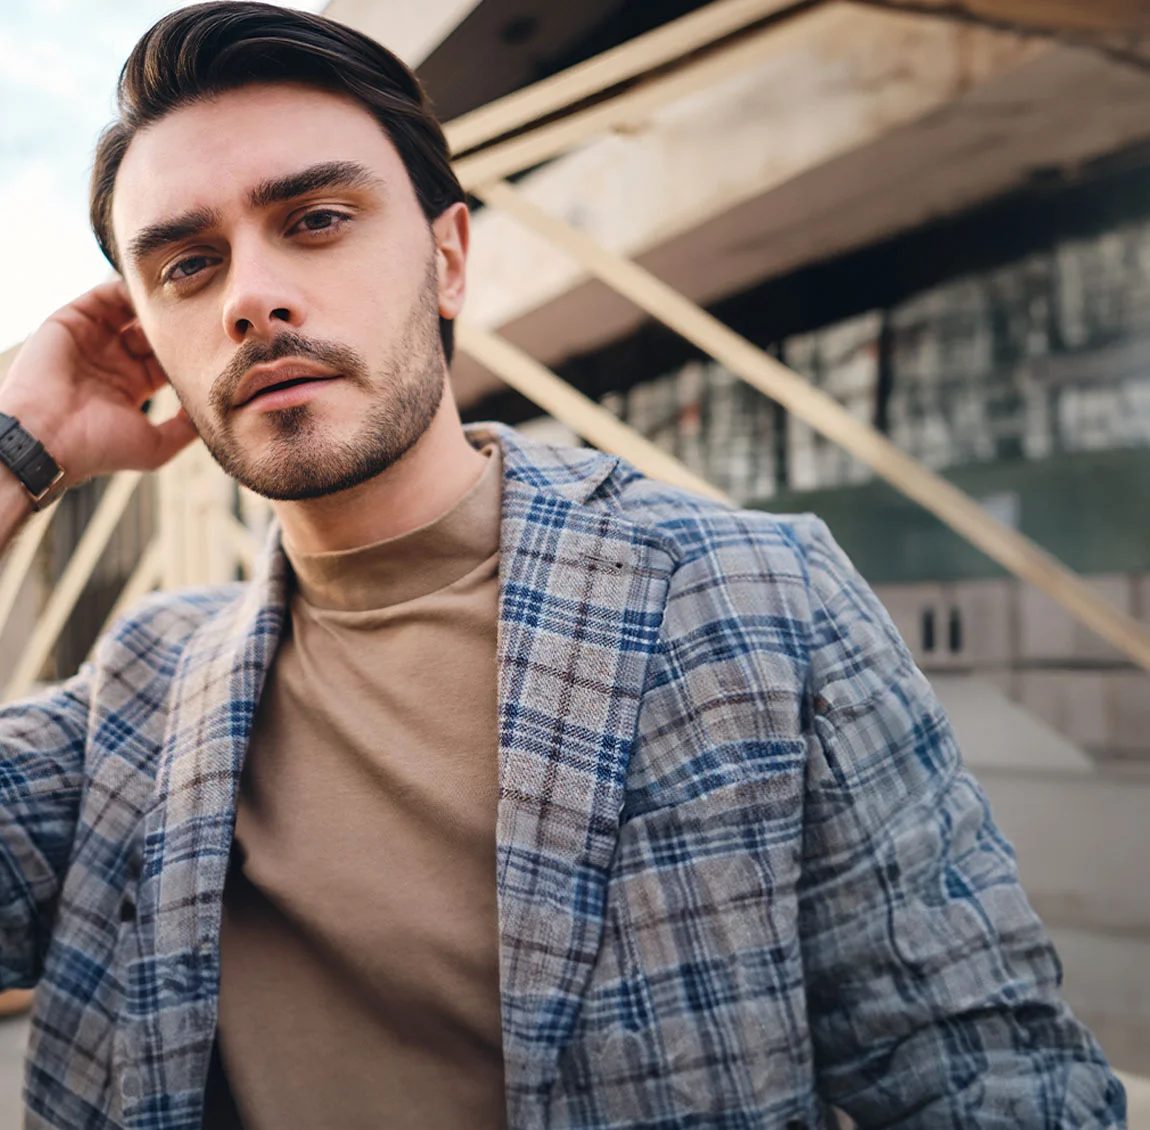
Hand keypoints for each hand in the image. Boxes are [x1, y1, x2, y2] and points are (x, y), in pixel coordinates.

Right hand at [0, 279, 196, 485]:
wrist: (48, 438)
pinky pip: (105, 296)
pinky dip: (128, 290)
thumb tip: (213, 410)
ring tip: (183, 299)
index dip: (190, 351)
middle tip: (204, 315)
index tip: (216, 343)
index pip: (168, 359)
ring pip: (132, 311)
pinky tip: (154, 293)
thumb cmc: (99, 448)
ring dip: (156, 306)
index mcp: (133, 385)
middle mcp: (113, 360)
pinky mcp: (73, 321)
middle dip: (176, 325)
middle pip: (153, 333)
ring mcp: (93, 340)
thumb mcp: (155, 446)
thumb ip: (184, 429)